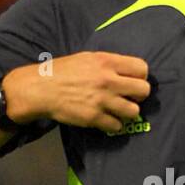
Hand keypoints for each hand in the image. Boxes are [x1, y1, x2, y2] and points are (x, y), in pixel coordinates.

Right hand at [4, 52, 150, 132]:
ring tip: (118, 111)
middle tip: (128, 98)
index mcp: (106, 61)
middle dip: (138, 96)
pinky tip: (106, 120)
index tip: (132, 82)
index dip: (140, 77)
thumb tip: (128, 72)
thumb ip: (109, 64)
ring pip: (134, 111)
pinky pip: (117, 126)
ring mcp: (102, 100)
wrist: (40, 89)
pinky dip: (114, 125)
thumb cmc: (63, 71)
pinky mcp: (94, 118)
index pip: (142, 68)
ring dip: (128, 113)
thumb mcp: (87, 58)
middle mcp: (108, 80)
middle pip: (143, 90)